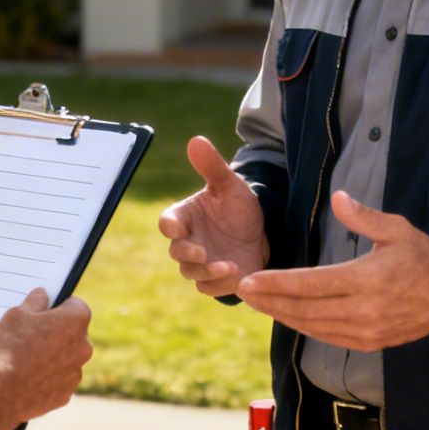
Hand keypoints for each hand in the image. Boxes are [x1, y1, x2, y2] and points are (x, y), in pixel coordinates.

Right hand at [0, 288, 92, 429]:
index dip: (59, 306)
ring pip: (66, 358)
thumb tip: (43, 295)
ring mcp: (75, 374)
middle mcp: (83, 348)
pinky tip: (27, 378)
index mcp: (75, 322)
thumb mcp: (15, 315)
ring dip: (53, 356)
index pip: (75, 305)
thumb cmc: (8, 349)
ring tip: (25, 358)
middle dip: (57, 332)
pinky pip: (58, 381)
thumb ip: (34, 302)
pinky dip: (47, 378)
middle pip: (73, 333)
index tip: (44, 310)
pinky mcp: (65, 395)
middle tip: (31, 334)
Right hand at [159, 136, 267, 297]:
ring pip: (191, 273)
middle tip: (203, 252)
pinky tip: (238, 277)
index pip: (166, 222)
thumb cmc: (238, 206)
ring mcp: (201, 263)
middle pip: (176, 252)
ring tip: (230, 266)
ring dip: (207, 272)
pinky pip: (208, 289)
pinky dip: (220, 285)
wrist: (262, 230)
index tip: (176, 228)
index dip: (169, 226)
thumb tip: (196, 140)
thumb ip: (211, 166)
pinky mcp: (216, 280)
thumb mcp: (229, 185)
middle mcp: (188, 241)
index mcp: (185, 217)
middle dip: (188, 254)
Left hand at [235, 191, 428, 350]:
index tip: (249, 280)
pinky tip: (287, 316)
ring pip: (312, 326)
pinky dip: (303, 327)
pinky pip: (327, 337)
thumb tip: (338, 197)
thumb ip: (364, 216)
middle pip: (304, 309)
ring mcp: (366, 332)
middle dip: (269, 300)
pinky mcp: (369, 344)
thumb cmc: (423, 257)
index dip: (276, 283)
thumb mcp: (397, 229)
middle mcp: (364, 310)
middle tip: (241, 291)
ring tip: (257, 303)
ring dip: (281, 315)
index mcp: (367, 279)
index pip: (310, 283)